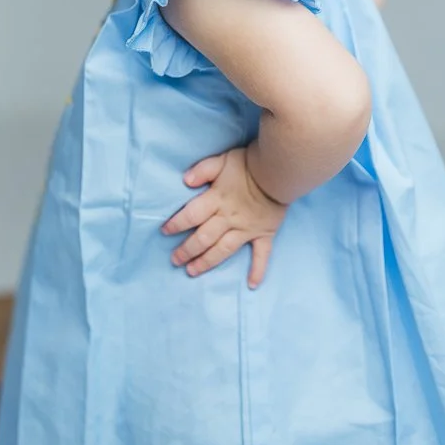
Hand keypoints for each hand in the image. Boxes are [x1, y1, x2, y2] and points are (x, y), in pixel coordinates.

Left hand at [160, 144, 288, 287]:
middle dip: (187, 250)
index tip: (164, 231)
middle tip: (174, 260)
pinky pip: (262, 255)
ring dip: (206, 262)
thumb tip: (185, 181)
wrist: (280, 170)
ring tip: (192, 271)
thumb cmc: (248, 164)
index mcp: (216, 200)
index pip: (191, 215)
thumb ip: (203, 170)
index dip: (176, 224)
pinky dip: (258, 270)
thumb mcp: (222, 160)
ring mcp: (247, 229)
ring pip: (223, 250)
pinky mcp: (264, 234)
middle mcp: (229, 219)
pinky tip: (251, 285)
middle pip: (204, 238)